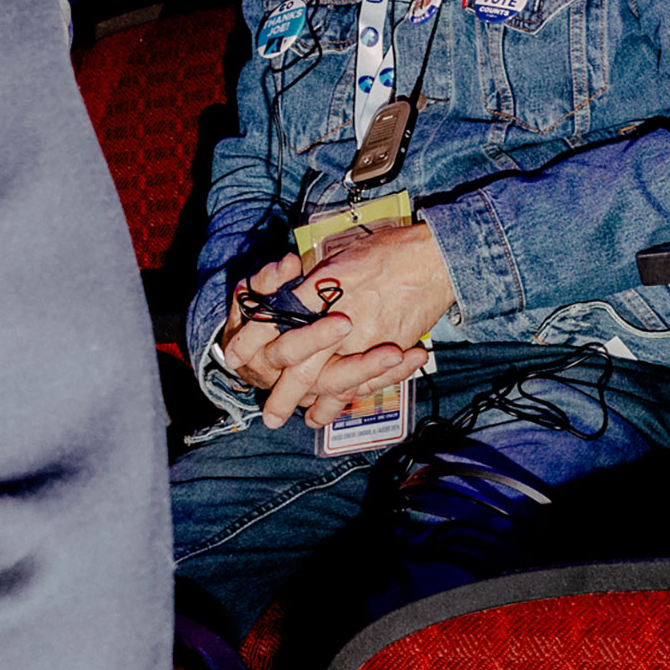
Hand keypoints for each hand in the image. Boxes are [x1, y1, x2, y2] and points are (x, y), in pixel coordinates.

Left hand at [216, 224, 453, 428]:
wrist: (433, 256)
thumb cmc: (387, 248)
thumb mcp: (339, 256)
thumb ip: (312, 283)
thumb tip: (288, 298)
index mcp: (321, 289)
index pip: (274, 321)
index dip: (251, 341)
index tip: (236, 357)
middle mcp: (338, 318)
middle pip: (301, 366)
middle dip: (284, 393)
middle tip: (272, 416)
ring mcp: (364, 337)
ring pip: (332, 381)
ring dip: (319, 405)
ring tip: (309, 420)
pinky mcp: (388, 347)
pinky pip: (366, 380)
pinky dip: (352, 397)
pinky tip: (341, 409)